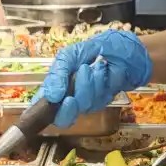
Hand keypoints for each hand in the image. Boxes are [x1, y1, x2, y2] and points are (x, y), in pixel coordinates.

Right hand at [38, 30, 152, 127]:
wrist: (123, 50)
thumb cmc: (95, 49)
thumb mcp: (70, 55)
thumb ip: (58, 73)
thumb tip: (51, 96)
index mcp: (55, 85)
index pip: (43, 105)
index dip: (44, 110)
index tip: (54, 101)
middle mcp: (68, 96)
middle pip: (62, 116)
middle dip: (68, 104)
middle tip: (71, 95)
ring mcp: (85, 101)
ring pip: (81, 106)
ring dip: (87, 85)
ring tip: (92, 68)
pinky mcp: (101, 102)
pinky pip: (97, 101)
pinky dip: (100, 85)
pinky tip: (103, 72)